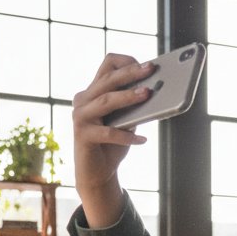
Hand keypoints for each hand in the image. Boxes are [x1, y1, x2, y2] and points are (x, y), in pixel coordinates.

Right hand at [71, 54, 154, 226]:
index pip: (106, 66)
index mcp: (93, 92)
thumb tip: (156, 92)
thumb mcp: (127, 121)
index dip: (125, 62)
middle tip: (151, 70)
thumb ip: (134, 107)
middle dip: (131, 73)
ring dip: (128, 97)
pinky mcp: (82, 136)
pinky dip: (126, 136)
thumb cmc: (113, 144)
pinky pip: (107, 133)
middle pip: (107, 80)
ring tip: (147, 94)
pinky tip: (142, 139)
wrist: (96, 173)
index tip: (146, 64)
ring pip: (105, 101)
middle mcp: (83, 100)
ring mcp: (80, 117)